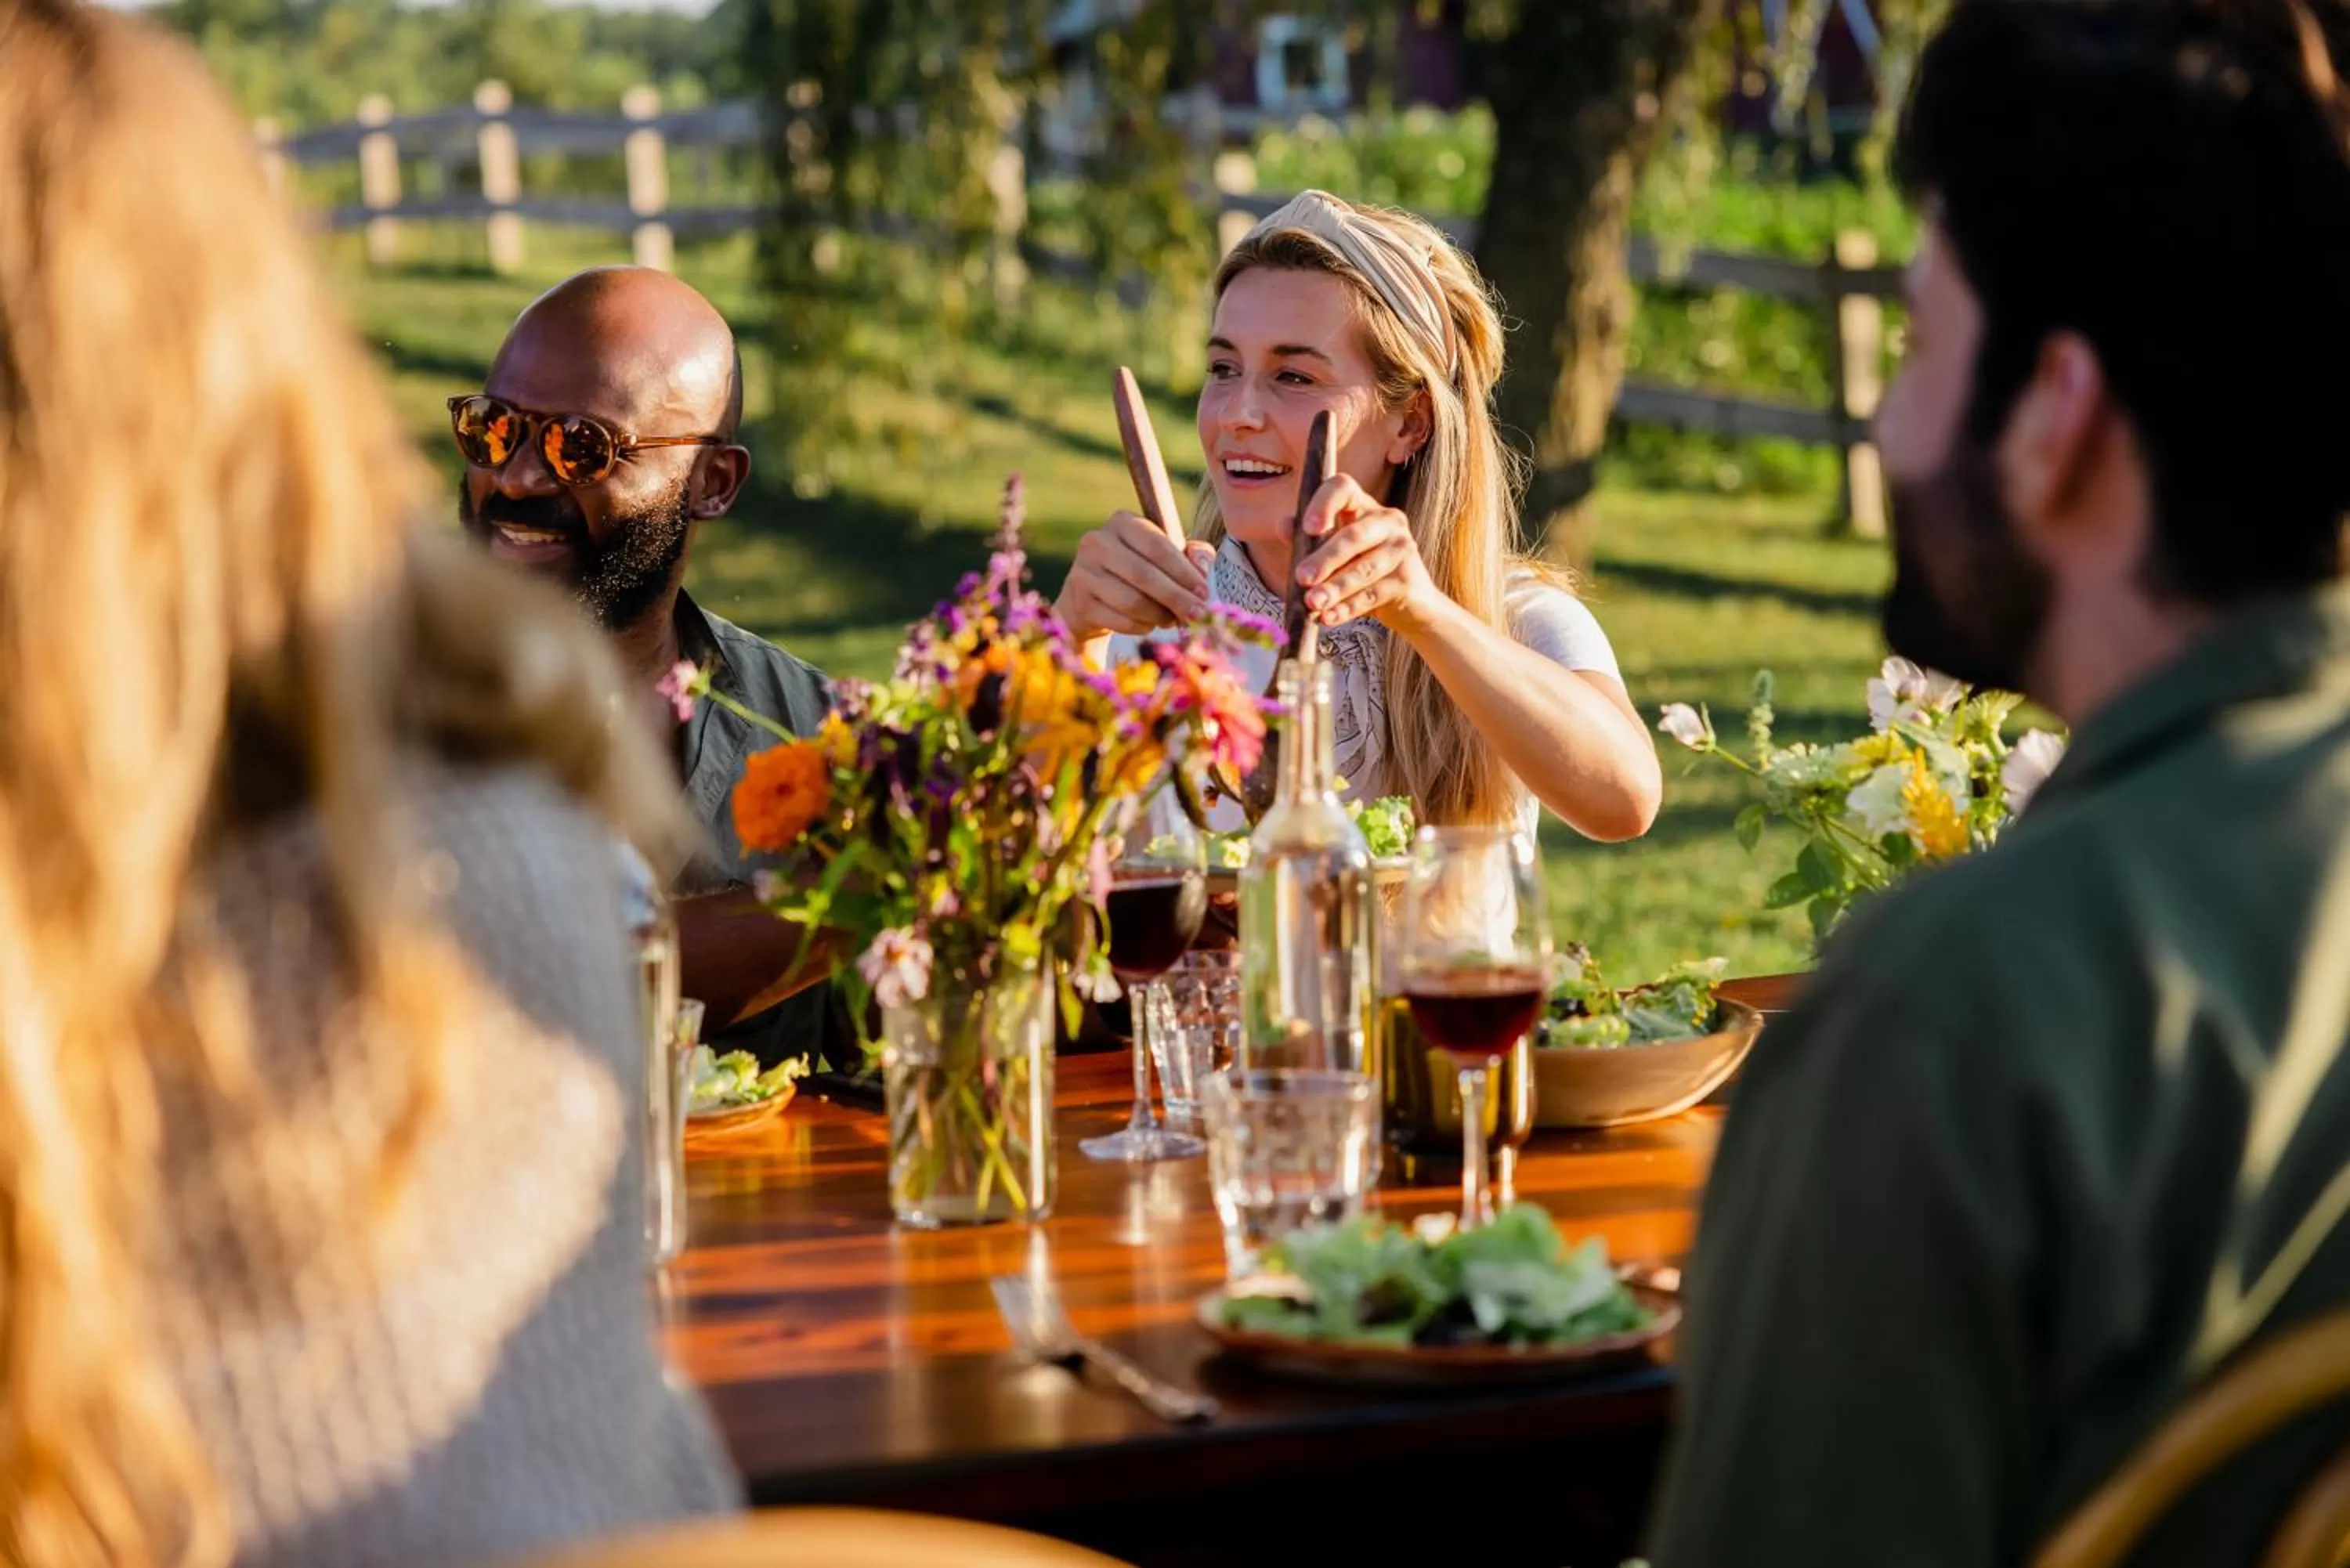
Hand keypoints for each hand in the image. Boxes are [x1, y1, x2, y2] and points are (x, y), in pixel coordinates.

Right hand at [1053, 510, 1217, 637]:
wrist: (1090, 601)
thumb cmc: (1138, 574)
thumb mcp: (1165, 557)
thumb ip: (1192, 555)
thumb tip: (1203, 567)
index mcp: (1122, 522)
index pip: (1158, 546)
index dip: (1185, 572)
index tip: (1205, 593)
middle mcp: (1097, 541)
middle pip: (1144, 575)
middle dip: (1177, 598)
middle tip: (1197, 615)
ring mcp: (1082, 571)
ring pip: (1133, 601)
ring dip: (1160, 615)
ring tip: (1171, 620)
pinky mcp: (1078, 601)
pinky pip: (1120, 620)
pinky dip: (1142, 627)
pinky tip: (1148, 624)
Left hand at [1295, 475, 1438, 634]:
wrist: (1410, 604)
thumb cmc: (1362, 571)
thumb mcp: (1333, 554)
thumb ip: (1308, 540)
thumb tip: (1282, 525)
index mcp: (1364, 506)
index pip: (1343, 488)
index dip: (1324, 504)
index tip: (1308, 528)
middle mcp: (1387, 521)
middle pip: (1354, 535)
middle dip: (1325, 558)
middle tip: (1302, 578)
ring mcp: (1402, 548)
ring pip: (1364, 569)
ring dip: (1335, 588)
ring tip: (1313, 603)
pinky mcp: (1407, 579)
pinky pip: (1373, 595)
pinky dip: (1348, 608)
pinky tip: (1329, 617)